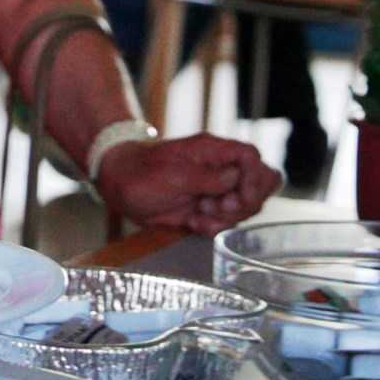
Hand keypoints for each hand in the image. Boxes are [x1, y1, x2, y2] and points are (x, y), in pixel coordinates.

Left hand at [94, 134, 279, 234]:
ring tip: (199, 216)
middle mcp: (220, 170)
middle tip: (219, 208)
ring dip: (227, 218)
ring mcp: (216, 190)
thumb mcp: (173, 174)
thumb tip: (235, 178)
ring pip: (245, 206)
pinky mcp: (208, 209)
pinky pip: (226, 222)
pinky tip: (193, 223)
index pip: (251, 157)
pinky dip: (214, 227)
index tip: (240, 197)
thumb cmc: (142, 173)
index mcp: (213, 151)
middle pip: (258, 183)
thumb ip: (207, 177)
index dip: (254, 178)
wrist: (121, 185)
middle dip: (244, 203)